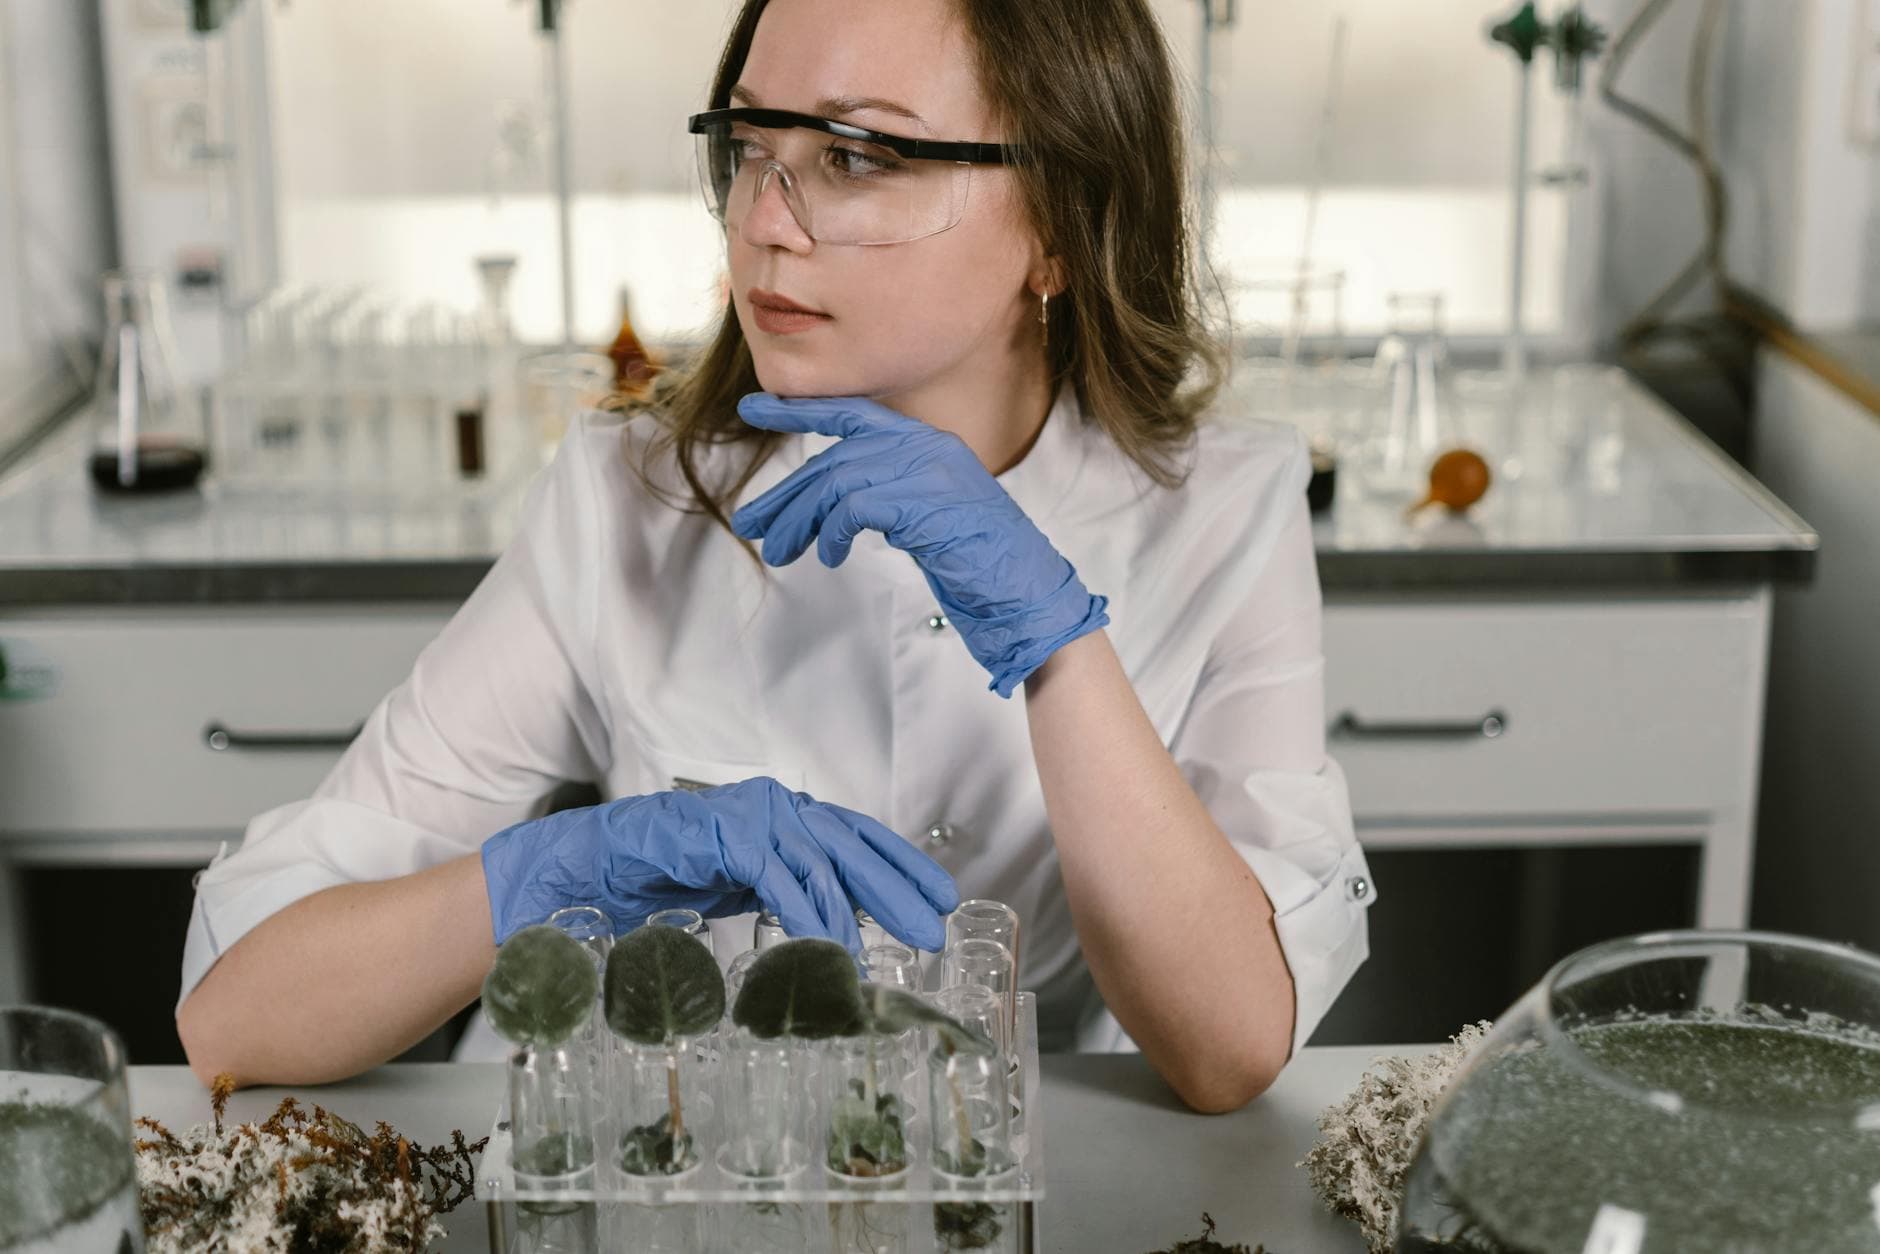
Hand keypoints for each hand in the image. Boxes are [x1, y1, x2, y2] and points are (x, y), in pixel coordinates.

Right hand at [480, 776, 958, 949]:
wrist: (579, 871)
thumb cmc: (656, 881)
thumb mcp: (737, 890)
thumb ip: (782, 893)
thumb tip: (834, 926)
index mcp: (780, 818)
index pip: (854, 837)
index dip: (900, 865)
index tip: (940, 896)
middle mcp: (771, 807)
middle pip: (850, 844)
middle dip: (896, 887)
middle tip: (934, 926)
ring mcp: (745, 815)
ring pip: (818, 860)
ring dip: (851, 911)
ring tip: (876, 956)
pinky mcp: (719, 833)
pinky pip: (775, 873)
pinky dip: (804, 910)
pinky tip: (824, 943)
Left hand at [730, 393, 1108, 696]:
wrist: (1029, 596)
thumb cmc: (980, 567)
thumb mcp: (929, 517)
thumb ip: (889, 497)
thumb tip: (831, 504)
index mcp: (929, 444)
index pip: (853, 414)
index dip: (800, 409)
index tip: (753, 408)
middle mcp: (928, 447)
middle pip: (835, 457)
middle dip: (788, 494)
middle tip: (750, 523)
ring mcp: (928, 472)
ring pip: (836, 482)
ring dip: (799, 521)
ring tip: (779, 551)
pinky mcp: (924, 504)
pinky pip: (852, 507)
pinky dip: (831, 533)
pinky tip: (827, 556)